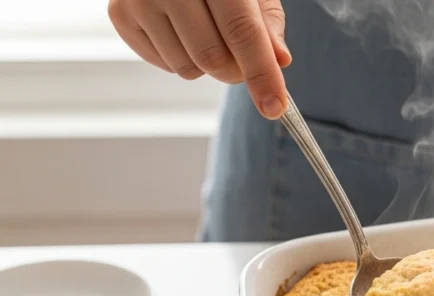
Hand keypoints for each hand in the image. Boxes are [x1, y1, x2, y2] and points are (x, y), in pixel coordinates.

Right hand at [108, 0, 291, 118]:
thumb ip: (267, 21)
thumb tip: (279, 60)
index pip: (241, 31)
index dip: (261, 73)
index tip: (274, 107)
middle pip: (212, 58)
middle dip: (236, 71)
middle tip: (242, 59)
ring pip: (187, 68)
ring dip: (206, 65)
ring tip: (206, 32)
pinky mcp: (120, 15)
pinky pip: (164, 65)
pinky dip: (182, 58)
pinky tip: (182, 31)